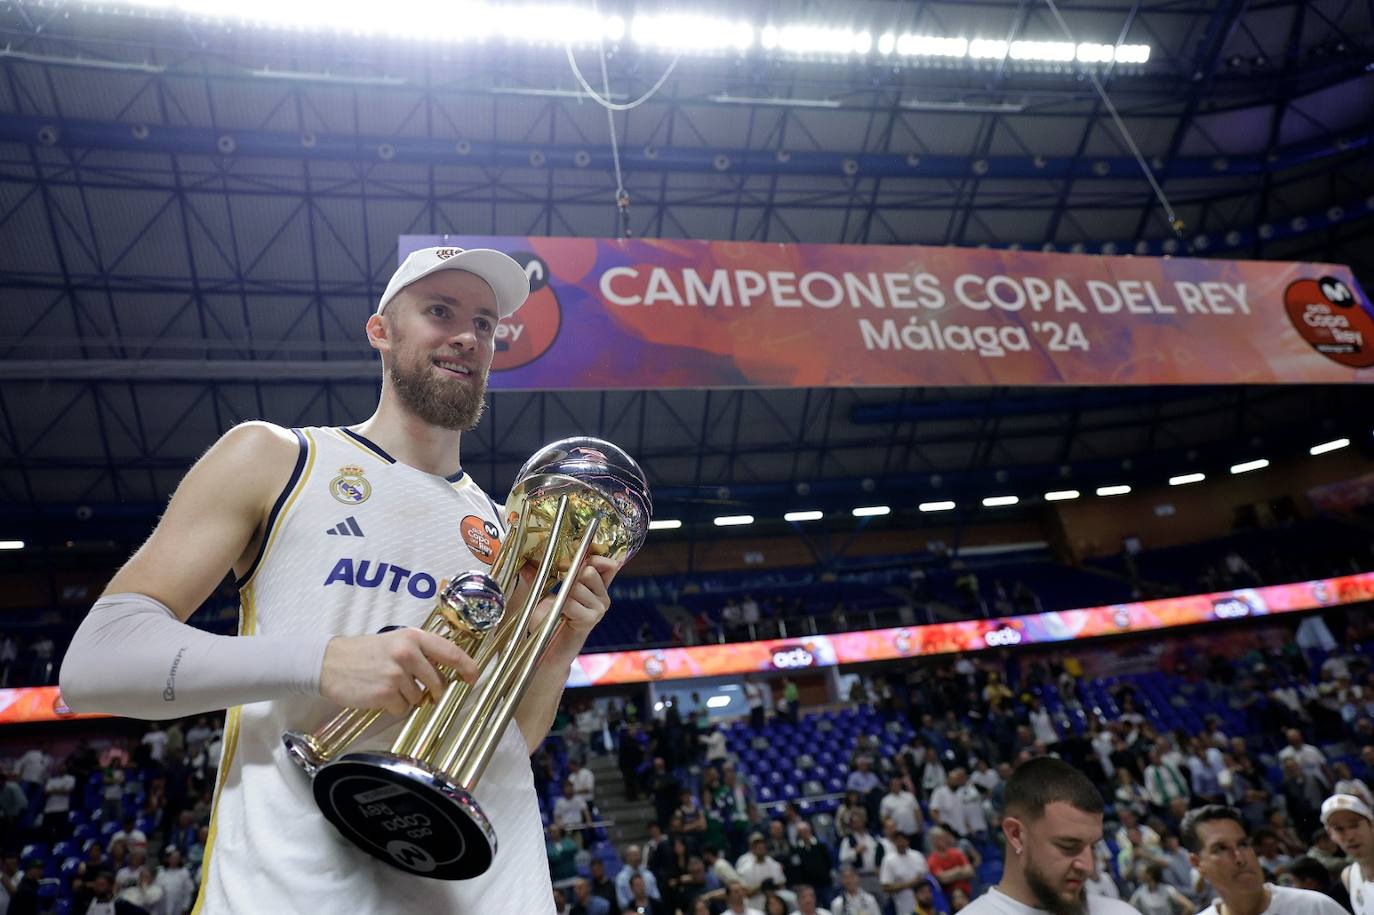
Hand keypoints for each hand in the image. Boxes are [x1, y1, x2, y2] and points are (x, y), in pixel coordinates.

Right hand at [319, 628, 477, 715]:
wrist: (329, 663)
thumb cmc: (364, 652)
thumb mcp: (395, 641)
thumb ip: (420, 652)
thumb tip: (445, 671)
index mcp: (413, 637)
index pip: (451, 652)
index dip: (467, 667)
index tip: (473, 678)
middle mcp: (408, 653)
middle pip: (438, 682)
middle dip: (432, 691)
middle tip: (415, 688)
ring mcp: (397, 674)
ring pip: (419, 697)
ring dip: (408, 697)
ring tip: (388, 686)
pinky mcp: (385, 693)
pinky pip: (403, 708)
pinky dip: (394, 707)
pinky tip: (379, 695)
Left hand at [523, 554, 620, 637]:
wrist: (548, 649)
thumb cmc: (551, 620)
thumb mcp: (549, 593)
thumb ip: (545, 576)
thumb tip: (528, 562)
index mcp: (599, 588)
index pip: (609, 564)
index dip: (591, 558)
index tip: (570, 562)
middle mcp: (603, 597)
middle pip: (589, 571)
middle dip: (570, 575)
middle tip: (560, 585)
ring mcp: (599, 609)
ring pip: (578, 586)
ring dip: (563, 593)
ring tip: (561, 605)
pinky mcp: (590, 620)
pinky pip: (570, 602)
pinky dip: (561, 605)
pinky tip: (561, 614)